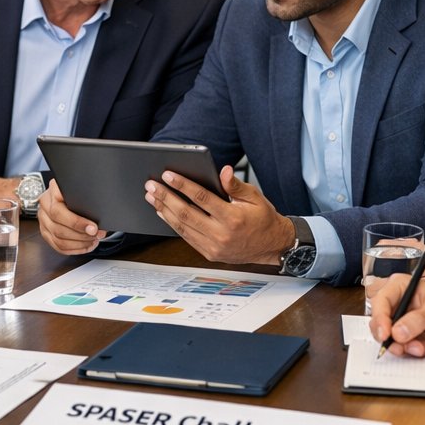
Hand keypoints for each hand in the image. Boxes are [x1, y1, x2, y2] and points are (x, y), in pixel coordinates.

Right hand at [38, 182, 105, 254]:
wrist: (63, 192)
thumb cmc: (74, 190)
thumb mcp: (78, 188)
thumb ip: (84, 197)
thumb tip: (98, 213)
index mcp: (51, 194)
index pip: (58, 212)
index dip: (77, 223)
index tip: (93, 228)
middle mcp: (44, 208)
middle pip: (59, 229)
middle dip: (82, 235)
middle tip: (97, 234)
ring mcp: (43, 222)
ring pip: (59, 240)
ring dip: (79, 244)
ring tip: (93, 240)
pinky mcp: (46, 233)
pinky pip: (59, 247)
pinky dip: (75, 249)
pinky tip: (86, 245)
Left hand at [146, 166, 292, 265]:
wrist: (273, 246)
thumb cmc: (263, 219)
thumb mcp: (255, 198)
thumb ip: (236, 185)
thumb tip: (222, 171)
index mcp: (233, 218)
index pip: (202, 198)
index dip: (183, 185)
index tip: (168, 175)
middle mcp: (222, 234)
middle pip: (186, 213)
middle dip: (166, 197)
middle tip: (151, 185)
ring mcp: (214, 247)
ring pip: (182, 227)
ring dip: (164, 210)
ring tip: (152, 196)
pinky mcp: (209, 254)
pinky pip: (186, 237)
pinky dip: (172, 224)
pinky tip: (163, 212)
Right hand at [369, 277, 424, 357]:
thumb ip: (417, 321)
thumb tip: (397, 332)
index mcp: (401, 288)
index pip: (380, 302)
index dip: (379, 319)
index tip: (385, 334)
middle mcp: (398, 304)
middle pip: (380, 323)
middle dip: (391, 338)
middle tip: (402, 348)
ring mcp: (402, 321)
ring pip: (390, 339)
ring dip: (406, 348)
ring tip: (423, 348)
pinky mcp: (409, 336)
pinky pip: (403, 348)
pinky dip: (416, 351)